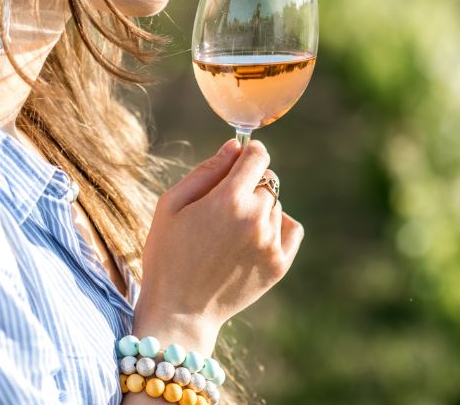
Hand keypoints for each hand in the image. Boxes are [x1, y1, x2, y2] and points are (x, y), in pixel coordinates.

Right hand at [134, 140, 304, 350]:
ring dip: (258, 208)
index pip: (258, 156)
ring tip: (229, 231)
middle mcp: (256, 219)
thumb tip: (235, 147)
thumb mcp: (171, 205)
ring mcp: (271, 243)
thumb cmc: (168, 254)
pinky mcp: (279, 265)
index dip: (247, 154)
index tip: (237, 162)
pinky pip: (291, 228)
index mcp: (228, 199)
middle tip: (222, 207)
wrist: (179, 312)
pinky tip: (254, 237)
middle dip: (248, 184)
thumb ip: (206, 171)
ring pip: (275, 205)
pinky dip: (277, 226)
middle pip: (268, 180)